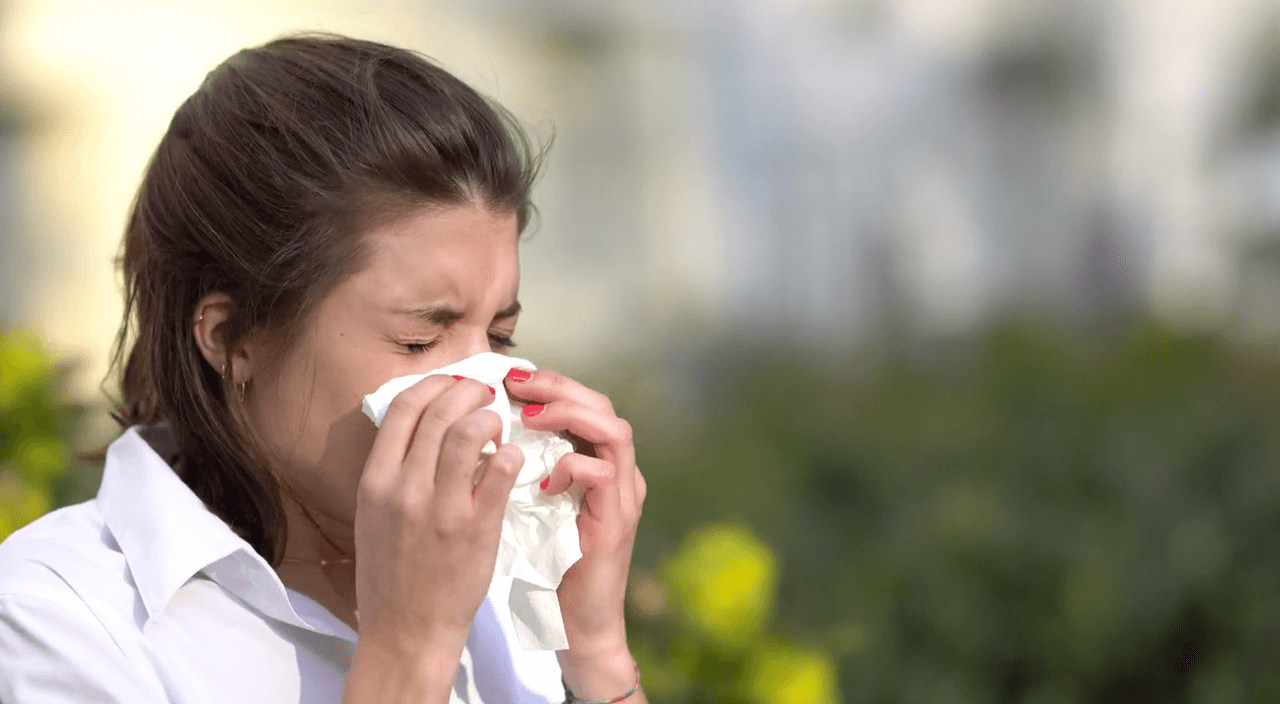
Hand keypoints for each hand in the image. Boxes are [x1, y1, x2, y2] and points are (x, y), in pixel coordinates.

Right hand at [345, 374, 524, 701]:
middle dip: (468, 392)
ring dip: (489, 419)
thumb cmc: (392, 572)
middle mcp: (404, 488)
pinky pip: (500, 471)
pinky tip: (512, 458)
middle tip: (486, 395)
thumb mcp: (374, 514)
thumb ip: (391, 470)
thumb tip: (416, 425)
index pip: (403, 409)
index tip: (453, 384)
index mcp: (375, 481)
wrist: (406, 629)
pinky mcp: (475, 527)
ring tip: (499, 426)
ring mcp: (440, 508)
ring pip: (468, 433)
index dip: (433, 386)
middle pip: (439, 412)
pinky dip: (510, 454)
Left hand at [504, 368, 646, 698]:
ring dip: (570, 416)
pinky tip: (545, 480)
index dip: (549, 385)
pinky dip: (574, 467)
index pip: (583, 402)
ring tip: (530, 416)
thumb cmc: (548, 564)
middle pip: (603, 405)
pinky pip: (605, 475)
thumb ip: (523, 468)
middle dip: (559, 387)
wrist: (576, 623)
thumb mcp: (532, 505)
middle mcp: (617, 472)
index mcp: (597, 463)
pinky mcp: (617, 522)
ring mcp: (623, 496)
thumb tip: (481, 431)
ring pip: (614, 430)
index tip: (508, 378)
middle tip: (518, 383)